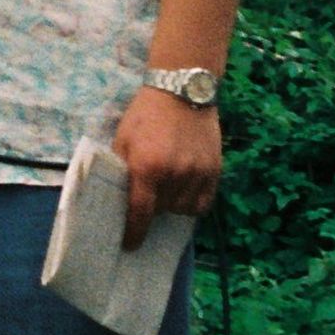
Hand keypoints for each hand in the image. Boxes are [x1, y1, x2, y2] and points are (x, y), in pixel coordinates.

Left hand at [113, 84, 223, 251]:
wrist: (181, 90)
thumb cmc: (145, 114)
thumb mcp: (123, 140)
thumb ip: (121, 171)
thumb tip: (119, 201)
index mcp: (147, 167)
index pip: (140, 214)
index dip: (134, 233)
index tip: (130, 245)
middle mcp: (175, 174)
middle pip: (162, 211)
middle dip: (153, 210)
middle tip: (148, 200)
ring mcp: (198, 173)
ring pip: (184, 209)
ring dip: (173, 206)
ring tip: (167, 191)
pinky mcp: (215, 169)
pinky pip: (204, 202)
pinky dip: (193, 203)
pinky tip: (184, 191)